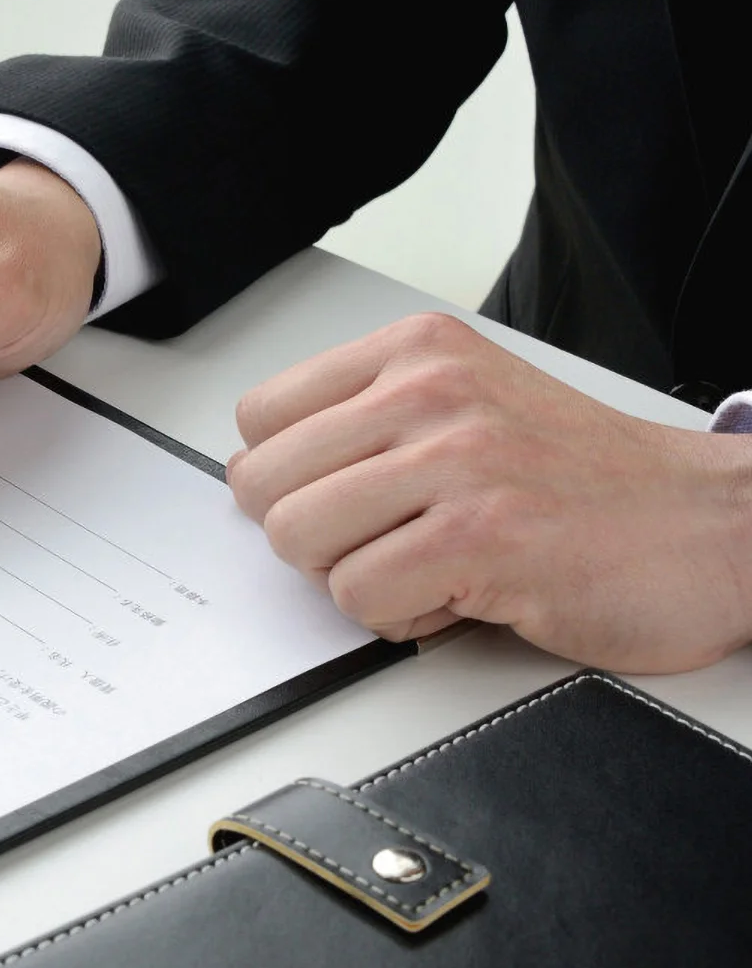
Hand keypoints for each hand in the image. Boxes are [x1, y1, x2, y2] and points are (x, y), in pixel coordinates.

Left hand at [225, 312, 751, 671]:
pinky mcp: (481, 537)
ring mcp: (457, 461)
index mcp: (418, 351)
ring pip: (298, 539)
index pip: (260, 415)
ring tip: (426, 564)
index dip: (286, 478)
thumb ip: (371, 422)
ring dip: (351, 576)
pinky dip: (399, 616)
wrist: (710, 524)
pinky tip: (459, 594)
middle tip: (382, 541)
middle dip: (310, 535)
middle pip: (264, 484)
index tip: (336, 498)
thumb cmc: (586, 479)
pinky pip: (357, 596)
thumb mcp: (470, 403)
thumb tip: (263, 475)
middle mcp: (431, 391)